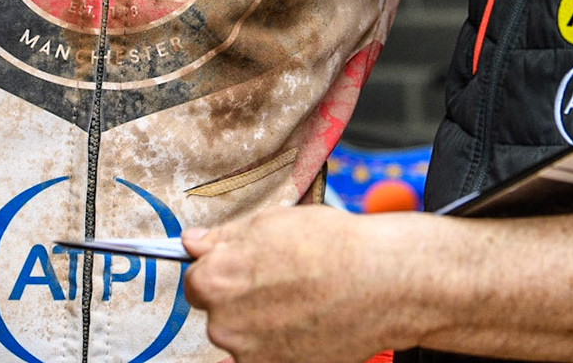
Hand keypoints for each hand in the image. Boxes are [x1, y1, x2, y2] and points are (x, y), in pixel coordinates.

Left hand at [183, 206, 427, 362]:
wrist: (381, 284)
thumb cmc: (330, 248)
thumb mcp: (270, 222)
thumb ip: (223, 238)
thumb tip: (192, 243)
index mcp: (214, 281)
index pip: (196, 284)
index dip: (222, 273)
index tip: (245, 272)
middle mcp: (224, 324)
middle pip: (220, 315)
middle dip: (244, 301)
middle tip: (284, 285)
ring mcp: (250, 356)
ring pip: (246, 339)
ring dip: (265, 326)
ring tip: (303, 306)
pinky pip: (270, 358)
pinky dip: (285, 346)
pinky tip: (310, 325)